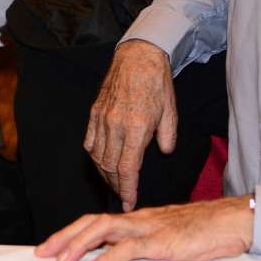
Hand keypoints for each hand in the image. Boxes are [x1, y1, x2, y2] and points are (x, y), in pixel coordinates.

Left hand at [34, 197, 253, 260]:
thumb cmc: (203, 231)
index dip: (71, 232)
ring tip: (60, 259)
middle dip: (64, 236)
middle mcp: (137, 220)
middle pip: (91, 222)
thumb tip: (117, 258)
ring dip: (79, 244)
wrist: (232, 221)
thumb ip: (143, 244)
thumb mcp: (166, 237)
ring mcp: (149, 228)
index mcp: (137, 220)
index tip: (50, 247)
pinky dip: (107, 258)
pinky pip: (129, 248)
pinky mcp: (162, 241)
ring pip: (104, 230)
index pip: (96, 221)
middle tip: (41, 252)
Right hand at [85, 40, 176, 210]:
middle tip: (124, 196)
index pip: (127, 168)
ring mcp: (102, 118)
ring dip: (104, 174)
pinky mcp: (95, 112)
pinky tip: (101, 162)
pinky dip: (94, 156)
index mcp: (136, 127)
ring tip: (114, 183)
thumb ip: (167, 135)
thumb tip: (164, 152)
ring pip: (98, 156)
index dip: (127, 190)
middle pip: (110, 166)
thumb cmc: (157, 83)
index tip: (128, 204)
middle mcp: (115, 125)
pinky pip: (90, 141)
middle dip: (116, 186)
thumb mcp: (171, 111)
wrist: (138, 56)